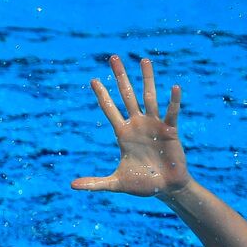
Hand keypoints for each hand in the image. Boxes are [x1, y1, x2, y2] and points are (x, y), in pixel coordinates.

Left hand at [72, 55, 191, 197]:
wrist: (166, 189)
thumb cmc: (142, 184)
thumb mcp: (115, 183)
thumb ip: (95, 183)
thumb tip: (72, 186)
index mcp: (123, 134)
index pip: (109, 110)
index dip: (102, 95)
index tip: (93, 80)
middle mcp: (137, 124)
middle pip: (126, 95)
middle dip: (120, 77)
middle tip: (113, 57)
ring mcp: (154, 125)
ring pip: (149, 97)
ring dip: (147, 79)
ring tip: (143, 60)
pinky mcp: (170, 130)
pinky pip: (171, 112)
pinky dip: (173, 101)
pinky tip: (174, 87)